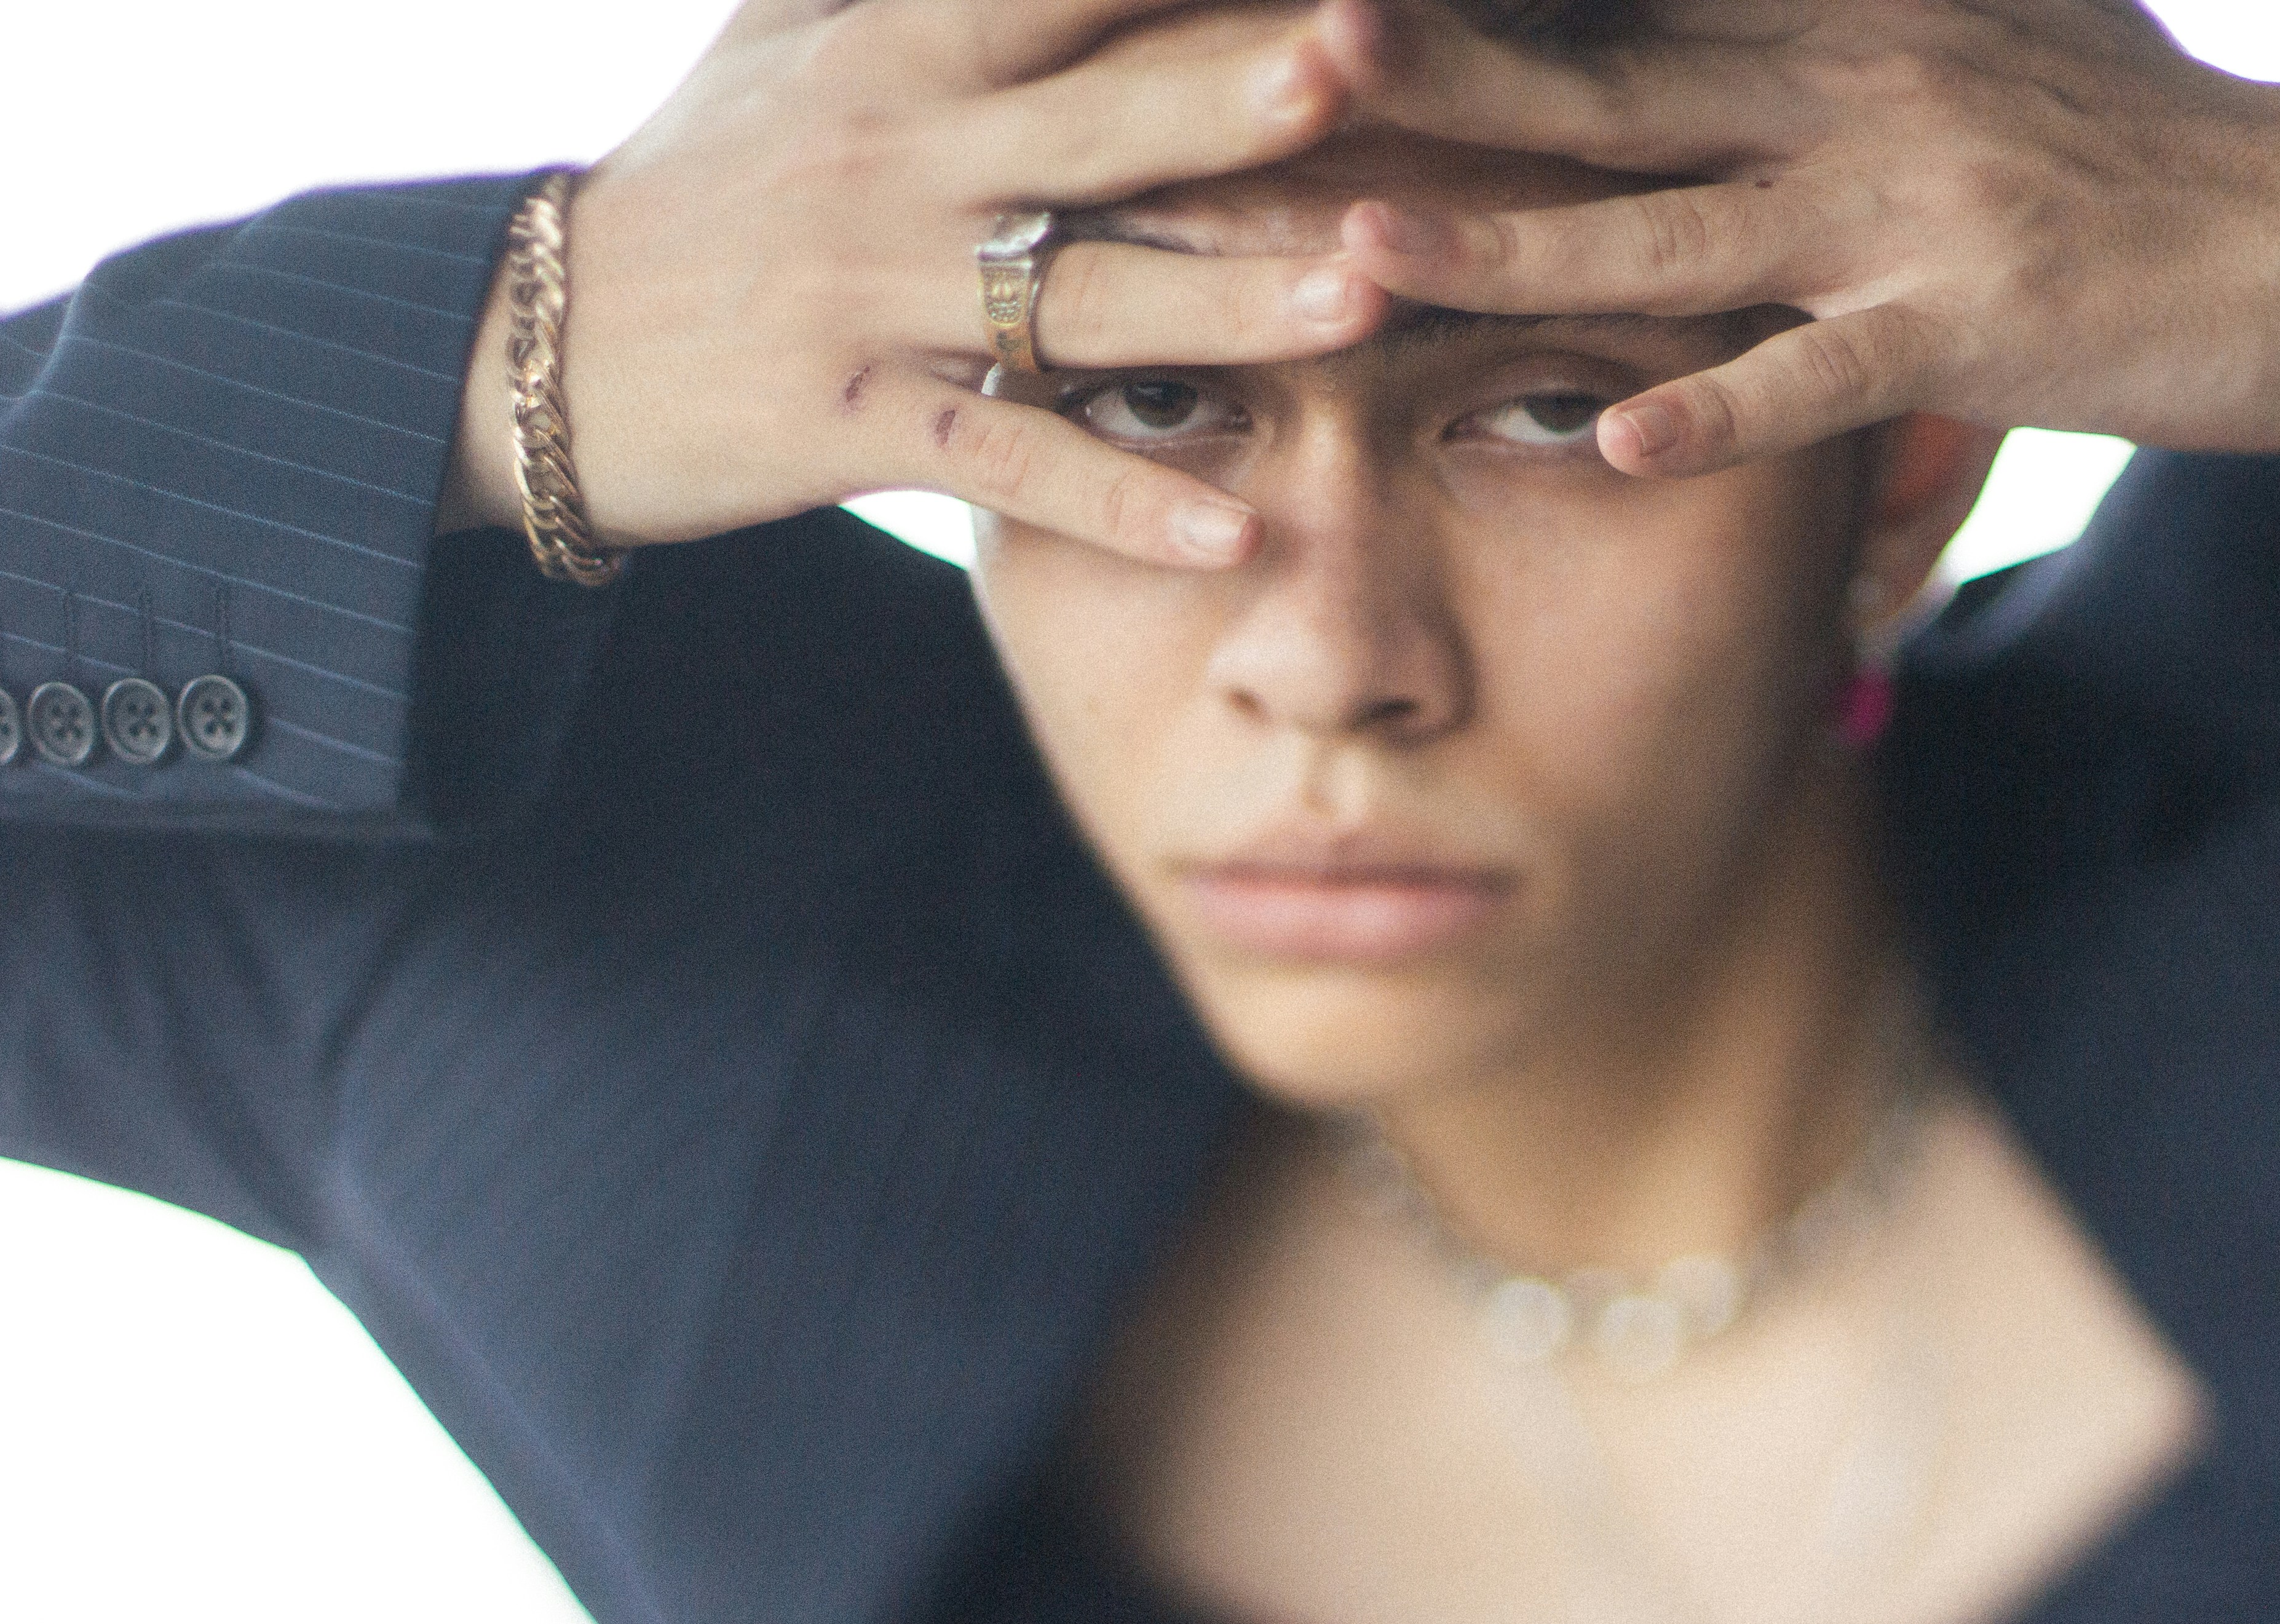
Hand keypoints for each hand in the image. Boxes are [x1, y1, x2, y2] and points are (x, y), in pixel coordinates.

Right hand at [443, 0, 1392, 565]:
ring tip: (1366, 299)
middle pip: (1093, 124)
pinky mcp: (854, 428)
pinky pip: (1007, 466)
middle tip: (1364, 56)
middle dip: (1230, 94)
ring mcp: (875, 302)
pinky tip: (1229, 533)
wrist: (529, 342)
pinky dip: (1117, 504)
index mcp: (888, 54)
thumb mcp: (780, 35)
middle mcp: (893, 165)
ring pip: (1080, 302)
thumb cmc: (698, 179)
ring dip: (1229, 305)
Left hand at [1319, 0, 2279, 476]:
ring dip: (1509, 244)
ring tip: (1360, 253)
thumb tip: (1724, 40)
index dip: (1469, 13)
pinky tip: (1613, 442)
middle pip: (1596, 85)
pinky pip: (1819, 377)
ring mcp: (1908, 208)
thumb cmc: (2141, 160)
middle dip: (1427, 80)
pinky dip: (1717, 411)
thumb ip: (1840, 38)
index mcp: (1835, 20)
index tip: (1313, 16)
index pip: (1614, 7)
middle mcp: (1848, 86)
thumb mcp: (1981, 49)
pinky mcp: (1978, 324)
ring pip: (1670, 228)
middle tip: (1267, 67)